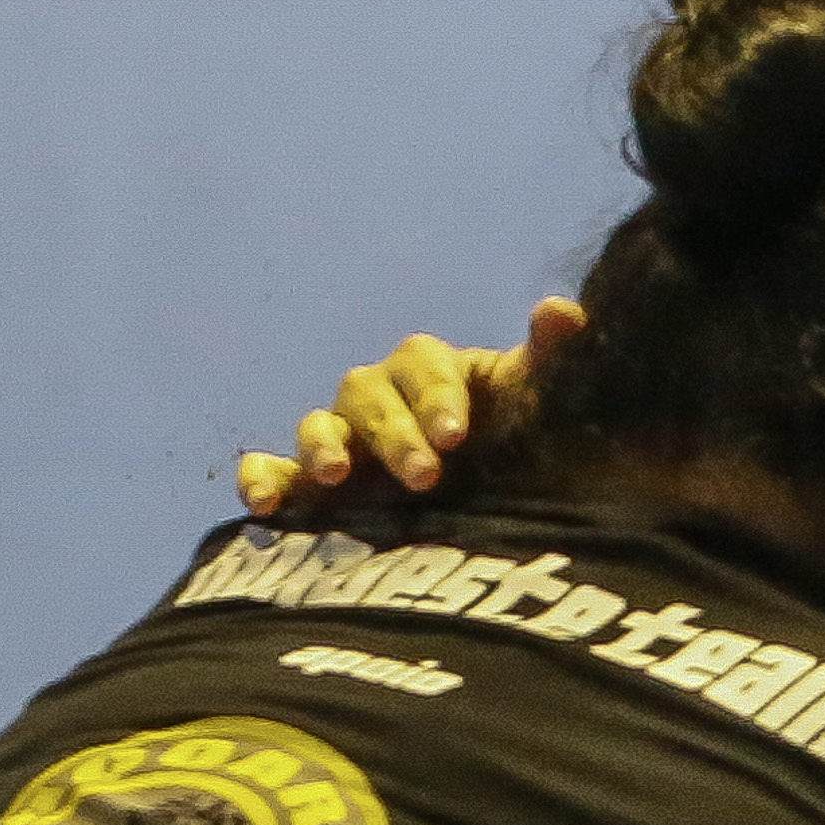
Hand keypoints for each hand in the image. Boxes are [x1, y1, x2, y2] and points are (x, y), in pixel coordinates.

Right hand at [234, 297, 588, 514]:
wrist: (507, 512)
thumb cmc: (523, 453)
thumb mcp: (543, 412)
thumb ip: (550, 363)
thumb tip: (562, 311)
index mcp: (435, 374)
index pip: (425, 366)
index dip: (436, 396)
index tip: (456, 435)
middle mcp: (383, 400)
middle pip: (370, 397)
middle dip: (394, 435)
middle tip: (424, 476)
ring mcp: (345, 441)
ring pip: (319, 425)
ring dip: (323, 445)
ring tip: (336, 477)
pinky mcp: (313, 487)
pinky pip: (274, 472)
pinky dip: (262, 481)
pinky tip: (263, 505)